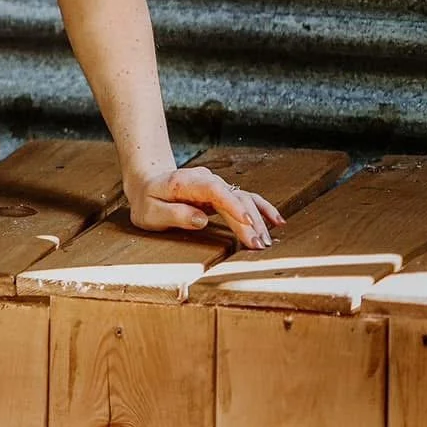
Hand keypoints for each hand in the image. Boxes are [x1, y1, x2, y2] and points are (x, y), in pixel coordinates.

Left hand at [126, 164, 283, 248]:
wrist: (148, 184)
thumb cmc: (148, 201)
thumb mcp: (150, 212)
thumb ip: (174, 215)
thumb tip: (201, 219)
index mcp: (185, 183)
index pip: (214, 190)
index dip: (232, 204)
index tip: (246, 222)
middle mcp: (205, 180)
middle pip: (232, 197)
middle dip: (248, 222)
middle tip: (258, 246)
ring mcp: (215, 186)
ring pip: (243, 199)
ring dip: (257, 220)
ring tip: (266, 242)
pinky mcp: (222, 194)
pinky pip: (246, 199)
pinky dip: (262, 209)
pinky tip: (277, 222)